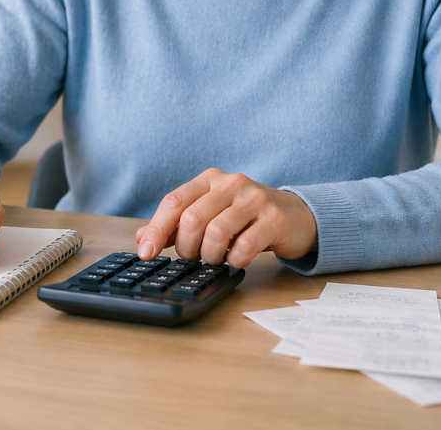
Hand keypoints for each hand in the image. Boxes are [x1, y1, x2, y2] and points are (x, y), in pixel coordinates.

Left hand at [134, 168, 317, 268]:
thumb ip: (177, 226)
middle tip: (194, 257)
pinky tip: (236, 259)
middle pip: (192, 218)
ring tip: (216, 258)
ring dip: (210, 255)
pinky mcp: (275, 219)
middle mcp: (231, 183)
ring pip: (217, 232)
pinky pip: (245, 246)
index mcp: (209, 179)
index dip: (156, 229)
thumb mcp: (210, 214)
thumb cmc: (245, 218)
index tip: (145, 253)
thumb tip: (143, 240)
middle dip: (187, 246)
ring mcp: (255, 199)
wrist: (297, 216)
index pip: (174, 201)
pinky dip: (234, 260)